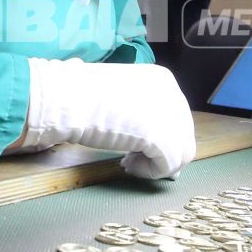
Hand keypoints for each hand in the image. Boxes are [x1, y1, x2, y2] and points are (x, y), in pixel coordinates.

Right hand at [20, 58, 195, 178]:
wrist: (68, 98)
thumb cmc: (82, 94)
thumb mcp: (120, 98)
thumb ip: (140, 113)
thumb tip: (150, 141)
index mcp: (163, 80)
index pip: (175, 115)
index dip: (158, 135)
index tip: (134, 145)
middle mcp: (174, 95)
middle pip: (182, 134)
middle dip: (160, 151)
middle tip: (132, 160)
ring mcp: (172, 116)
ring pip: (182, 152)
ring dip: (156, 163)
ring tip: (129, 164)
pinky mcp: (164, 138)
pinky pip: (168, 166)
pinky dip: (150, 172)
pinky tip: (129, 166)